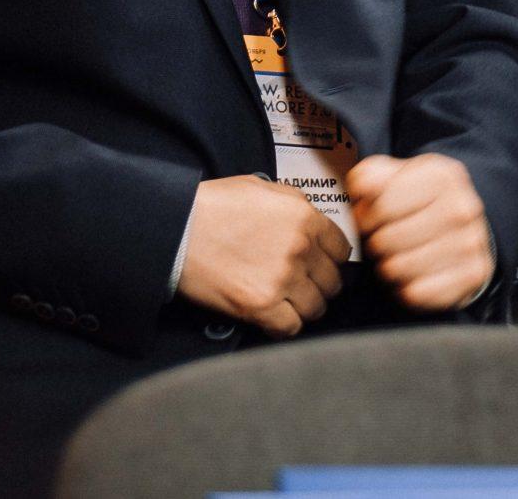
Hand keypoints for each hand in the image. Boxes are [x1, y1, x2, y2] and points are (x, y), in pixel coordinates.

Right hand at [174, 175, 349, 337]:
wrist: (176, 228)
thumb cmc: (212, 206)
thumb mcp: (261, 188)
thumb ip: (294, 204)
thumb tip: (311, 222)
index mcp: (303, 217)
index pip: (341, 249)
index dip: (330, 259)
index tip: (321, 265)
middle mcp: (299, 248)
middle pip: (332, 281)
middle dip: (319, 284)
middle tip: (304, 286)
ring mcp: (282, 279)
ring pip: (316, 307)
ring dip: (304, 307)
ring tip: (288, 302)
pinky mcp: (260, 306)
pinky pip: (291, 328)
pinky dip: (284, 325)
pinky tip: (273, 316)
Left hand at [346, 153, 493, 311]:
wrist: (463, 230)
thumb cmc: (420, 203)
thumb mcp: (396, 177)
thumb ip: (371, 176)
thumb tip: (362, 187)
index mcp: (442, 176)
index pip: (382, 206)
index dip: (365, 218)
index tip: (367, 221)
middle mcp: (462, 207)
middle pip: (388, 239)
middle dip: (374, 244)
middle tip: (379, 242)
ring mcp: (471, 242)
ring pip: (399, 268)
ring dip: (387, 267)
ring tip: (393, 258)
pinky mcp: (473, 275)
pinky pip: (417, 293)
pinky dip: (405, 289)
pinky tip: (410, 276)